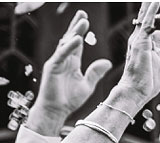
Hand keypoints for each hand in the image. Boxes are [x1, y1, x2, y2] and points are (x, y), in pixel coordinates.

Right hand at [24, 11, 111, 133]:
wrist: (56, 111)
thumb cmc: (69, 99)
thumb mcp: (87, 85)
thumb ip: (95, 73)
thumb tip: (107, 62)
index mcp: (72, 62)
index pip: (77, 43)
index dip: (81, 32)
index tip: (86, 20)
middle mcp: (63, 59)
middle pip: (70, 39)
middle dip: (77, 26)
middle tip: (83, 14)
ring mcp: (57, 62)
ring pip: (66, 43)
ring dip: (74, 32)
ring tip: (83, 21)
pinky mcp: (52, 67)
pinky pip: (62, 54)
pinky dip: (69, 46)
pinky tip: (76, 39)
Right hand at [107, 0, 159, 114]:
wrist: (135, 92)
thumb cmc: (145, 81)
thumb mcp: (157, 60)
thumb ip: (158, 45)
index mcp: (142, 43)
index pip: (146, 23)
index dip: (150, 12)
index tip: (154, 0)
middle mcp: (137, 39)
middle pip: (143, 17)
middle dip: (148, 5)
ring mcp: (138, 40)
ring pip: (145, 17)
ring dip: (149, 5)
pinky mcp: (141, 43)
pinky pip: (147, 23)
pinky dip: (151, 12)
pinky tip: (155, 1)